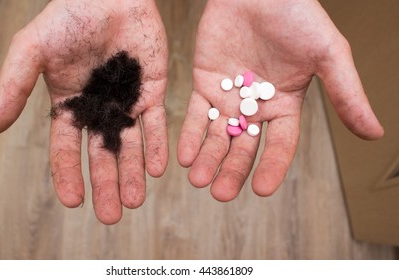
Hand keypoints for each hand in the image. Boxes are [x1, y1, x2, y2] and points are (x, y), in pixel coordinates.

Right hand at [0, 0, 167, 223]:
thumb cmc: (67, 18)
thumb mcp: (31, 51)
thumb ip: (13, 87)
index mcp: (68, 106)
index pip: (66, 148)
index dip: (68, 175)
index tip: (72, 201)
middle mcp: (98, 111)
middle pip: (101, 155)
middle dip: (106, 184)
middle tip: (111, 215)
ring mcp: (126, 103)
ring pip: (130, 146)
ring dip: (133, 174)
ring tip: (134, 201)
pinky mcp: (152, 92)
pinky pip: (155, 125)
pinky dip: (157, 146)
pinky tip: (157, 169)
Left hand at [178, 0, 382, 200]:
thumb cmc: (297, 16)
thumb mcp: (329, 55)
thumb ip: (346, 94)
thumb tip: (374, 133)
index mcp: (285, 105)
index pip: (281, 145)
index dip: (273, 167)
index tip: (261, 190)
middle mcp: (256, 107)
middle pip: (243, 146)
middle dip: (232, 170)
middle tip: (220, 194)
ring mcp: (229, 96)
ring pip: (216, 134)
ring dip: (208, 158)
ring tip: (197, 180)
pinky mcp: (205, 82)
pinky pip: (195, 113)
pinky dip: (189, 134)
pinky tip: (184, 155)